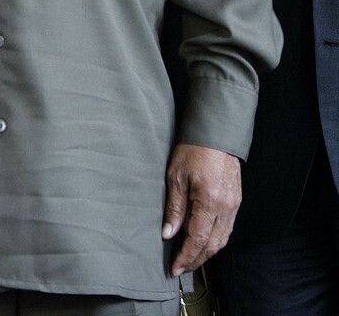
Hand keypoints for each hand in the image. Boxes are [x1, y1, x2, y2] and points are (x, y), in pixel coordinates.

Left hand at [162, 143, 241, 275]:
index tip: (175, 268)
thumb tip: (168, 233)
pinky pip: (227, 228)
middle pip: (212, 244)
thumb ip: (174, 208)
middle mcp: (226, 208)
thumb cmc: (193, 150)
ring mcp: (234, 205)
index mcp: (209, 202)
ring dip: (206, 253)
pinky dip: (215, 240)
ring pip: (222, 239)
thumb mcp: (175, 177)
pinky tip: (203, 242)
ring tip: (190, 259)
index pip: (197, 239)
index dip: (186, 256)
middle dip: (196, 259)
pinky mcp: (236, 201)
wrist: (216, 135)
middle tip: (181, 268)